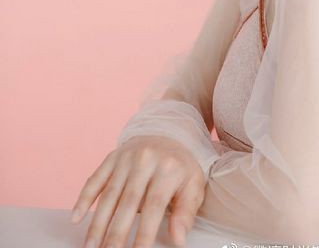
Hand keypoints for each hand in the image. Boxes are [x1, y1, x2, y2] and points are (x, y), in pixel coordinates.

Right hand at [71, 134, 206, 247]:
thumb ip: (186, 212)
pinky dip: (84, 198)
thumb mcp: (193, 184)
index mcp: (168, 169)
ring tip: (90, 247)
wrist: (168, 132)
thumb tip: (178, 240)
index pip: (154, 206)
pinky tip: (76, 218)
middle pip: (128, 202)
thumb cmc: (181, 166)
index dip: (144, 232)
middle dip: (116, 233)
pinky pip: (95, 179)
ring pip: (109, 194)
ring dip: (97, 223)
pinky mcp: (112, 157)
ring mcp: (126, 158)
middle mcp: (145, 161)